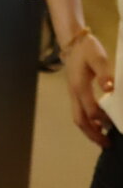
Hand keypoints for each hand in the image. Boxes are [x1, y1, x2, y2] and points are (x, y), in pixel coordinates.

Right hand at [62, 31, 114, 147]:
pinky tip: (99, 125)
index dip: (103, 120)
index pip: (91, 110)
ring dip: (89, 131)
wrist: (73, 42)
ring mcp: (73, 94)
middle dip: (93, 134)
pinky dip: (88, 123)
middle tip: (107, 145)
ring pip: (78, 118)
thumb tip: (110, 90)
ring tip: (103, 140)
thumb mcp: (98, 57)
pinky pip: (79, 112)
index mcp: (80, 86)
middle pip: (80, 120)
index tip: (116, 124)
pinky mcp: (75, 93)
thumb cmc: (87, 49)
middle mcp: (74, 93)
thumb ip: (104, 74)